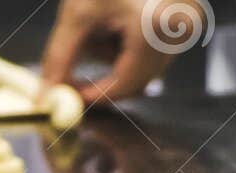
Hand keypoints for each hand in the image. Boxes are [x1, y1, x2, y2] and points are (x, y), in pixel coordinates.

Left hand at [42, 0, 208, 103]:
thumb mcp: (78, 12)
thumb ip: (60, 57)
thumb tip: (47, 94)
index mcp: (156, 26)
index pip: (126, 83)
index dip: (95, 95)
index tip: (70, 96)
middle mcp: (182, 28)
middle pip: (137, 79)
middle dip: (103, 78)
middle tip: (73, 75)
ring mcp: (188, 24)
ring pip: (144, 66)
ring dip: (115, 56)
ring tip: (101, 24)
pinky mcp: (186, 20)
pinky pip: (154, 49)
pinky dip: (128, 43)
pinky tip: (118, 18)